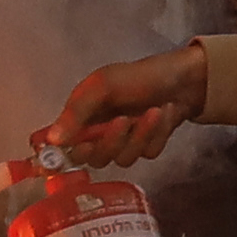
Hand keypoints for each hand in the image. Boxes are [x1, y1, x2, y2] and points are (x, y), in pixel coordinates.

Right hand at [38, 44, 211, 165]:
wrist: (183, 79)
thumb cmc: (137, 77)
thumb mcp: (102, 86)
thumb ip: (77, 112)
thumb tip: (53, 140)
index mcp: (79, 118)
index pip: (55, 145)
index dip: (56, 155)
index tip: (70, 152)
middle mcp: (96, 135)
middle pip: (91, 158)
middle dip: (111, 141)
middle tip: (124, 120)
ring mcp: (122, 144)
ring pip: (121, 159)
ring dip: (141, 134)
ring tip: (154, 110)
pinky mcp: (146, 148)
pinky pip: (146, 154)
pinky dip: (157, 133)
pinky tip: (163, 114)